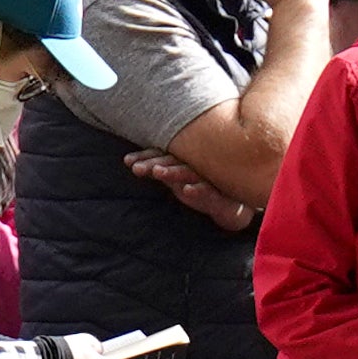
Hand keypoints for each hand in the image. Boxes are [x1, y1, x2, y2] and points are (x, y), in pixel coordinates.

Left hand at [129, 146, 245, 226]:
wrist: (229, 204)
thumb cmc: (198, 183)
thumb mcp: (174, 176)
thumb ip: (155, 169)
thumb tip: (130, 163)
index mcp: (181, 159)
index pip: (161, 154)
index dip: (145, 157)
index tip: (128, 162)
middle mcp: (193, 164)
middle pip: (172, 160)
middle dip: (154, 164)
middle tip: (138, 168)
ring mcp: (206, 177)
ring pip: (187, 172)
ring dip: (172, 172)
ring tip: (158, 173)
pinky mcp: (218, 192)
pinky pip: (207, 190)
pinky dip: (197, 189)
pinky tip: (187, 190)